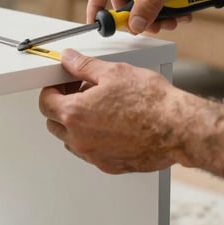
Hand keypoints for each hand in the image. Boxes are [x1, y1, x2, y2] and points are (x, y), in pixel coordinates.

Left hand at [38, 49, 187, 173]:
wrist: (178, 128)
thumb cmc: (151, 102)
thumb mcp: (114, 72)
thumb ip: (83, 66)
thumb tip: (68, 59)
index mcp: (75, 113)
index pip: (45, 102)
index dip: (52, 89)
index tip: (62, 83)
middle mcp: (80, 139)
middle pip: (54, 123)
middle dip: (61, 106)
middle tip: (79, 92)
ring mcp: (94, 155)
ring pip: (71, 140)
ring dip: (76, 125)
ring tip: (98, 108)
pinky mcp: (110, 166)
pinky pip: (91, 153)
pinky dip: (93, 140)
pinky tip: (111, 125)